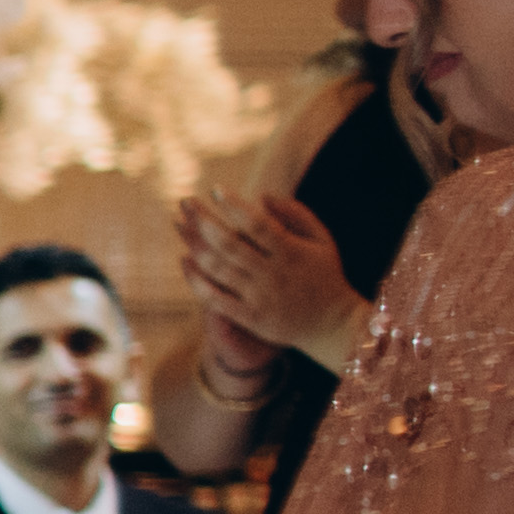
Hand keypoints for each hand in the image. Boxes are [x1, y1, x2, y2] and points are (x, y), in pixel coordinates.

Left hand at [177, 192, 359, 366]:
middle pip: (230, 244)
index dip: (236, 206)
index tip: (216, 189)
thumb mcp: (322, 241)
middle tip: (187, 201)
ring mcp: (260, 298)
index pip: (259, 225)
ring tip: (179, 223)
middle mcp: (273, 275)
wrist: (334, 324)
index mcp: (292, 253)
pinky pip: (215, 299)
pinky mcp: (250, 318)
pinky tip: (185, 260)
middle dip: (204, 220)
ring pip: (219, 270)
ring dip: (194, 245)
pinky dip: (197, 280)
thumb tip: (263, 194)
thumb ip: (297, 214)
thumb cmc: (325, 274)